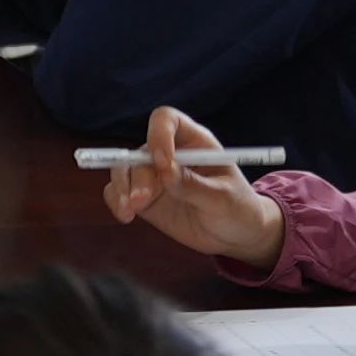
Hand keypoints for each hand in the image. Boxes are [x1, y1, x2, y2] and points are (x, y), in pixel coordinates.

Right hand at [98, 106, 284, 267]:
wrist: (237, 235)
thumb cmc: (239, 209)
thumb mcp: (223, 199)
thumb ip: (194, 185)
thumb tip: (165, 173)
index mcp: (194, 142)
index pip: (167, 121)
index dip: (159, 135)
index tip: (161, 163)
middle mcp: (170, 153)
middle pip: (140, 151)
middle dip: (137, 175)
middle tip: (141, 201)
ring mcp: (155, 176)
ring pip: (124, 170)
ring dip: (122, 188)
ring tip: (129, 211)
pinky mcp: (145, 197)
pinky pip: (119, 191)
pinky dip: (116, 201)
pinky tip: (125, 217)